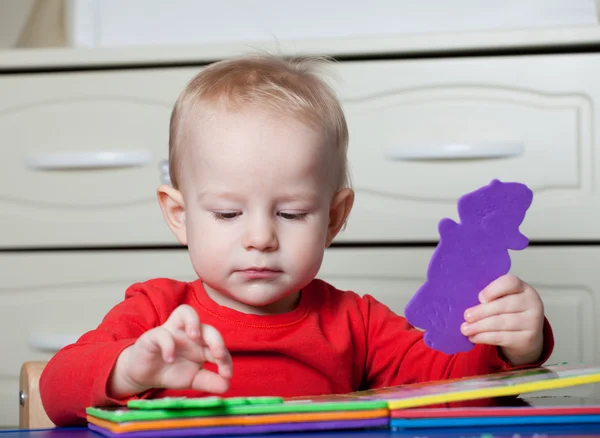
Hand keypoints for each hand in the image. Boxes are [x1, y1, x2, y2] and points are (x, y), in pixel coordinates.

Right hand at [109, 304, 231, 397]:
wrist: (144, 374)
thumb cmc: (171, 371)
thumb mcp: (192, 379)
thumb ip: (209, 381)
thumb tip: (227, 386)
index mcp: (202, 344)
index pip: (218, 345)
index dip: (226, 358)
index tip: (227, 374)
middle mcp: (190, 334)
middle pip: (207, 327)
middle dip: (216, 340)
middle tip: (219, 356)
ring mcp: (172, 331)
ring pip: (185, 312)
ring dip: (193, 322)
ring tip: (195, 337)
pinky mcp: (154, 336)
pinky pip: (162, 333)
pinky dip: (167, 345)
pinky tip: (170, 359)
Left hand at [460, 274, 544, 365]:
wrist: (526, 337)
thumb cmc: (508, 313)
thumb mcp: (503, 299)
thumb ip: (490, 297)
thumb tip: (464, 302)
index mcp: (524, 288)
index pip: (510, 282)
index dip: (493, 289)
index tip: (480, 298)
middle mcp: (532, 303)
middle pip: (503, 305)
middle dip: (481, 312)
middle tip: (466, 316)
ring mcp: (533, 322)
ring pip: (501, 323)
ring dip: (479, 326)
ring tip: (465, 329)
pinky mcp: (528, 339)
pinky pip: (502, 337)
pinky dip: (485, 337)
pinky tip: (474, 337)